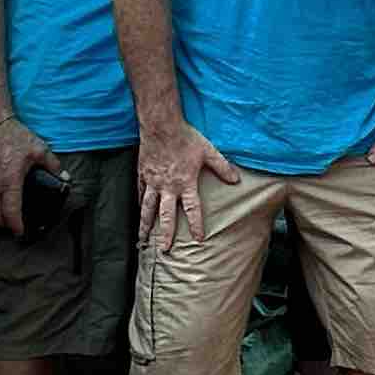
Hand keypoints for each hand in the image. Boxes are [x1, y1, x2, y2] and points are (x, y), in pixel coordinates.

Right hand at [0, 113, 53, 233]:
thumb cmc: (12, 135)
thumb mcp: (38, 149)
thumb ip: (53, 165)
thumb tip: (66, 177)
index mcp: (9, 181)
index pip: (11, 213)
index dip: (16, 227)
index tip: (21, 232)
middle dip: (4, 225)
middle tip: (13, 226)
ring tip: (1, 217)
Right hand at [139, 117, 244, 252]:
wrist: (161, 125)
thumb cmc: (186, 138)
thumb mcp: (208, 152)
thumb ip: (222, 167)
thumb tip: (236, 180)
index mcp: (185, 183)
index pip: (193, 209)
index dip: (196, 225)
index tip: (199, 239)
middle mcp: (167, 187)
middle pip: (166, 215)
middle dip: (165, 234)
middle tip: (164, 249)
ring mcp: (153, 181)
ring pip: (147, 208)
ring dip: (145, 224)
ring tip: (143, 238)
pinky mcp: (143, 173)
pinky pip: (139, 191)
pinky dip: (139, 202)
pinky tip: (138, 210)